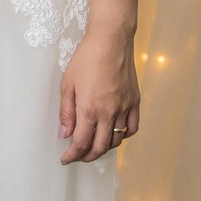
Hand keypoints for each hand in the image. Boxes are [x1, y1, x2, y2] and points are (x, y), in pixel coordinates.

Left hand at [59, 27, 140, 163]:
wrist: (110, 41)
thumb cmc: (86, 59)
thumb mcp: (67, 84)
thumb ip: (66, 112)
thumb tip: (65, 134)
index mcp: (89, 109)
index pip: (81, 143)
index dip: (72, 155)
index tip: (65, 159)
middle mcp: (109, 113)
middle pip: (100, 147)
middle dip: (87, 156)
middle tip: (78, 156)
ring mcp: (125, 108)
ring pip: (117, 140)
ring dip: (104, 148)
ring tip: (94, 146)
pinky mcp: (135, 101)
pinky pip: (132, 127)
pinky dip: (123, 136)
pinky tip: (114, 133)